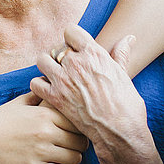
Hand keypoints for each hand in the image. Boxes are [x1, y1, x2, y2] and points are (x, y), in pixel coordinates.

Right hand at [0, 92, 87, 163]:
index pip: (77, 122)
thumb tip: (48, 85)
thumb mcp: (18, 103)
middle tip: (75, 145)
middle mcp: (46, 132)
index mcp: (44, 114)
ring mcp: (41, 151)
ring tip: (67, 156)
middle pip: (80, 141)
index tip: (77, 130)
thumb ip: (37, 95)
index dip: (80, 127)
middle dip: (80, 144)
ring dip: (74, 158)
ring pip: (75, 158)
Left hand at [30, 25, 148, 153]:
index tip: (76, 49)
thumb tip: (129, 38)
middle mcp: (76, 63)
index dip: (72, 39)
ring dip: (47, 66)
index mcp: (93, 54)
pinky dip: (39, 86)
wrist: (120, 132)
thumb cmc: (126, 104)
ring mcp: (63, 80)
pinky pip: (35, 83)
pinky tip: (49, 90)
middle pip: (56, 47)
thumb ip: (120, 54)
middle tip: (68, 68)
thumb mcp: (124, 74)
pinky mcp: (55, 97)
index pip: (70, 31)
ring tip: (55, 75)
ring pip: (42, 60)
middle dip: (61, 56)